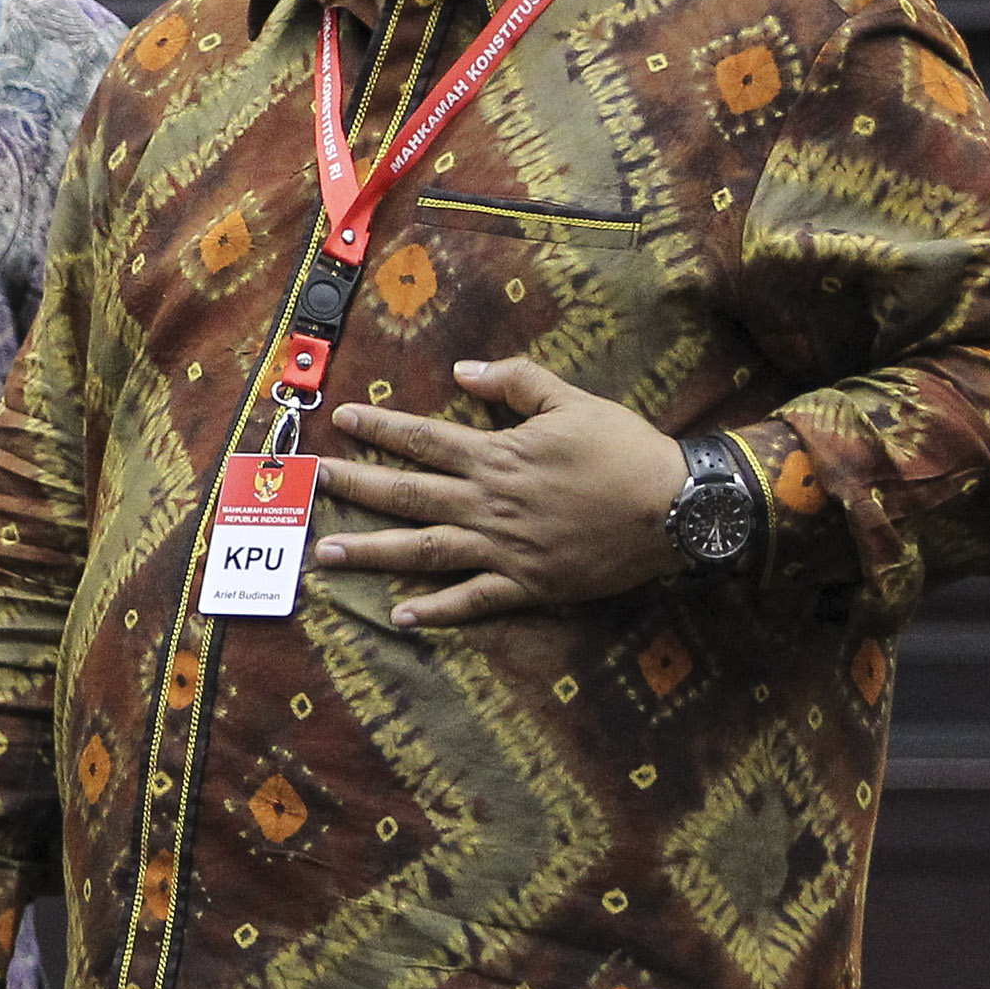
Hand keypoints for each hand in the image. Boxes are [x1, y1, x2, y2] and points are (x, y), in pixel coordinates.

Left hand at [317, 356, 689, 628]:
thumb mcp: (572, 401)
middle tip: (313, 484)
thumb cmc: (625, 450)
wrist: (677, 507)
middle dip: (356, 486)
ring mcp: (504, 547)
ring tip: (327, 553)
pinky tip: (400, 615)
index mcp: (497, 456)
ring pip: (425, 549)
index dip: (379, 428)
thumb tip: (464, 373)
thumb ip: (516, 383)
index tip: (341, 421)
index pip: (423, 439)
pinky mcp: (528, 584)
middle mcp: (489, 502)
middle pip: (408, 493)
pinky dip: (436, 610)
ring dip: (373, 551)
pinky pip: (473, 601)